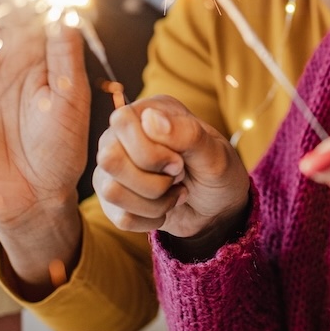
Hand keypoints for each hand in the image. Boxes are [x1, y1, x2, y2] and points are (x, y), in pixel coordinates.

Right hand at [94, 94, 249, 240]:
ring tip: (176, 192)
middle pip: (110, 159)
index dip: (150, 151)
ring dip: (155, 203)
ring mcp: (114, 169)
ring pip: (111, 191)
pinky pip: (121, 217)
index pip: (122, 122)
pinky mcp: (113, 200)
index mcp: (149, 111)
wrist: (220, 208)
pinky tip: (167, 207)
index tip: (180, 162)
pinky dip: (152, 218)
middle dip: (153, 180)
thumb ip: (187, 134)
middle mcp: (124, 136)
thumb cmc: (218, 171)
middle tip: (178, 176)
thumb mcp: (215, 154)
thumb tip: (150, 118)